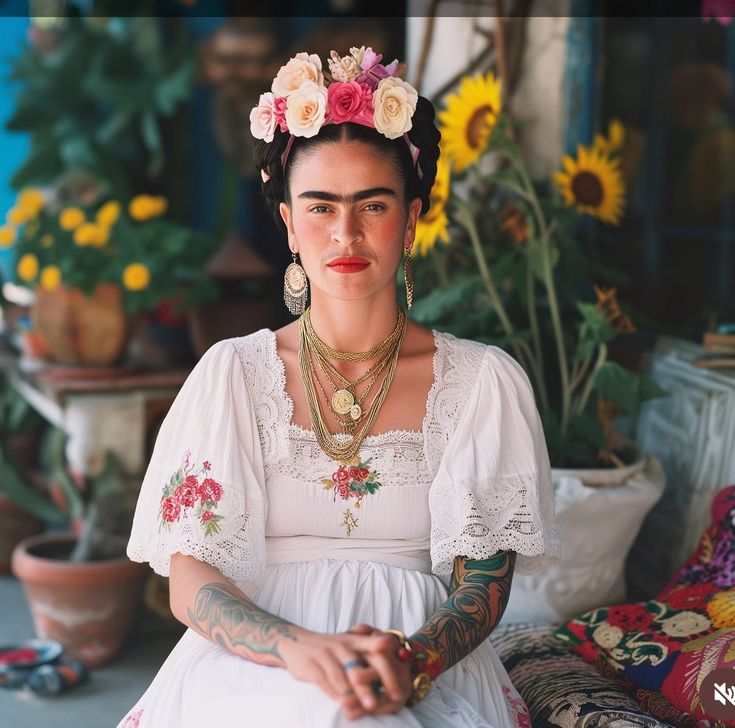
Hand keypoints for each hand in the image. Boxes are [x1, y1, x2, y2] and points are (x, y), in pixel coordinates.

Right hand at [279, 626, 410, 719]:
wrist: (296, 642)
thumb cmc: (329, 648)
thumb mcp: (349, 644)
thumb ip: (369, 651)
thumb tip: (397, 662)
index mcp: (354, 640)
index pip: (377, 650)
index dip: (389, 670)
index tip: (398, 692)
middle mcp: (342, 645)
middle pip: (360, 666)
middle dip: (371, 686)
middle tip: (382, 703)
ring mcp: (326, 654)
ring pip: (343, 677)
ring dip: (355, 694)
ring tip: (367, 708)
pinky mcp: (312, 665)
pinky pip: (325, 681)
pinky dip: (335, 694)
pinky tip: (343, 704)